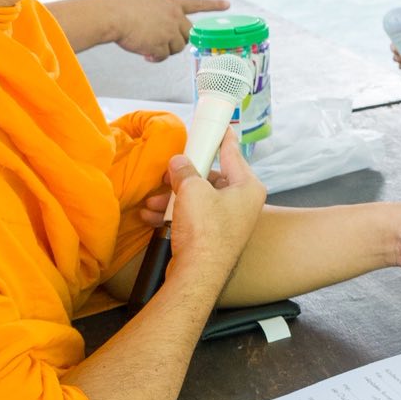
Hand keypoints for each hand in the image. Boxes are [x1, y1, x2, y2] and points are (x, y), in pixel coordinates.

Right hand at [108, 0, 229, 61]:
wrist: (112, 15)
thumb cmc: (122, 8)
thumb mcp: (146, 1)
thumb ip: (160, 12)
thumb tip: (164, 30)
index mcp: (170, 2)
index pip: (196, 3)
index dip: (212, 5)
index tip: (227, 5)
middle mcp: (174, 15)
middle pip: (189, 33)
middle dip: (178, 39)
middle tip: (161, 41)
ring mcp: (169, 29)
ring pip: (178, 47)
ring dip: (165, 49)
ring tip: (147, 45)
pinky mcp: (162, 44)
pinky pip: (164, 56)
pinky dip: (155, 57)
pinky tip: (144, 53)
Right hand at [161, 127, 264, 288]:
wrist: (198, 274)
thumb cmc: (205, 229)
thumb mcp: (192, 190)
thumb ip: (185, 170)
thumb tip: (178, 161)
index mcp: (248, 187)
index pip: (233, 153)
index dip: (222, 137)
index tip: (219, 125)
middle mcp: (242, 203)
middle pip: (211, 178)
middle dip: (183, 177)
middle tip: (167, 173)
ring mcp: (228, 221)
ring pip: (198, 199)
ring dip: (172, 198)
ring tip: (152, 200)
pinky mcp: (212, 237)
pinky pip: (192, 217)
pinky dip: (173, 214)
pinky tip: (152, 216)